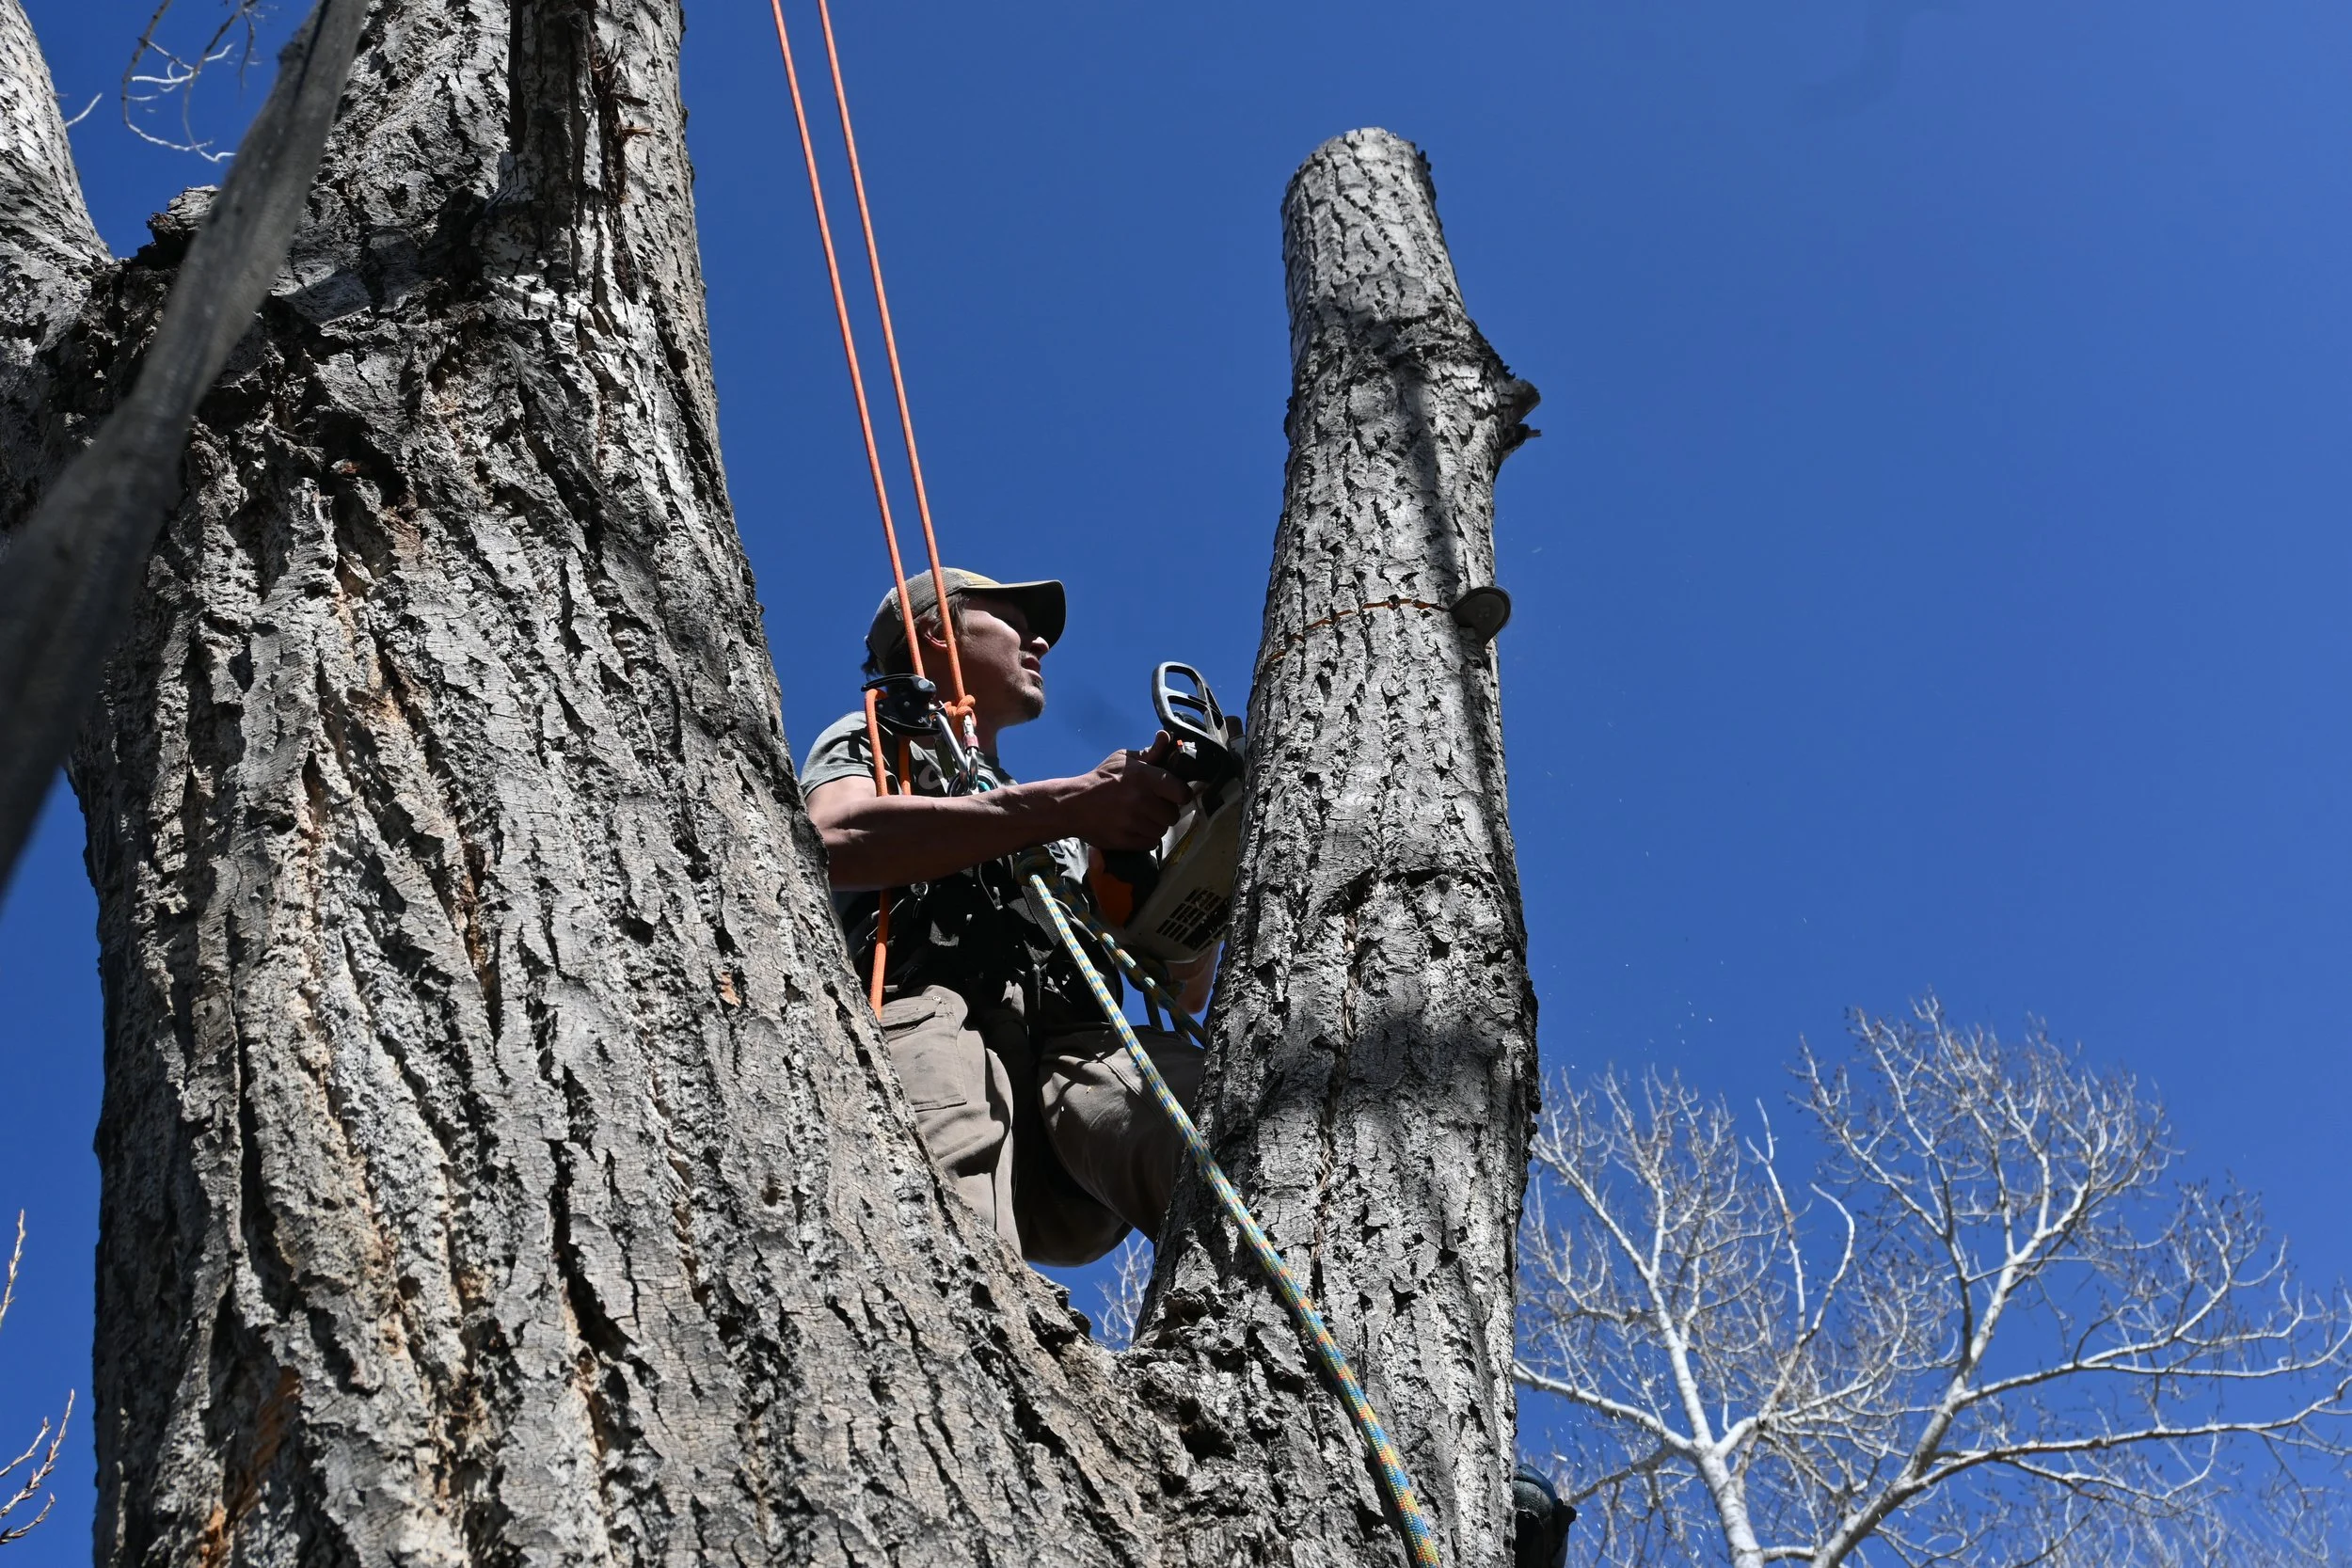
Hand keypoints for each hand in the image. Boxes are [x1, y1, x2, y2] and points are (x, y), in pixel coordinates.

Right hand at [1063, 732, 1186, 850]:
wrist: (1072, 804)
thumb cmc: (1101, 779)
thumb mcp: (1123, 760)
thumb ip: (1150, 753)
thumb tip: (1166, 737)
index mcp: (1144, 777)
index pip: (1181, 792)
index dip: (1179, 794)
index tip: (1173, 795)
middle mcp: (1141, 800)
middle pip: (1173, 814)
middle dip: (1165, 811)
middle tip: (1152, 806)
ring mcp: (1133, 822)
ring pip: (1162, 830)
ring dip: (1155, 825)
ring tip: (1141, 817)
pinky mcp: (1126, 840)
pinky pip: (1150, 843)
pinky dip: (1146, 838)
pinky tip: (1135, 828)